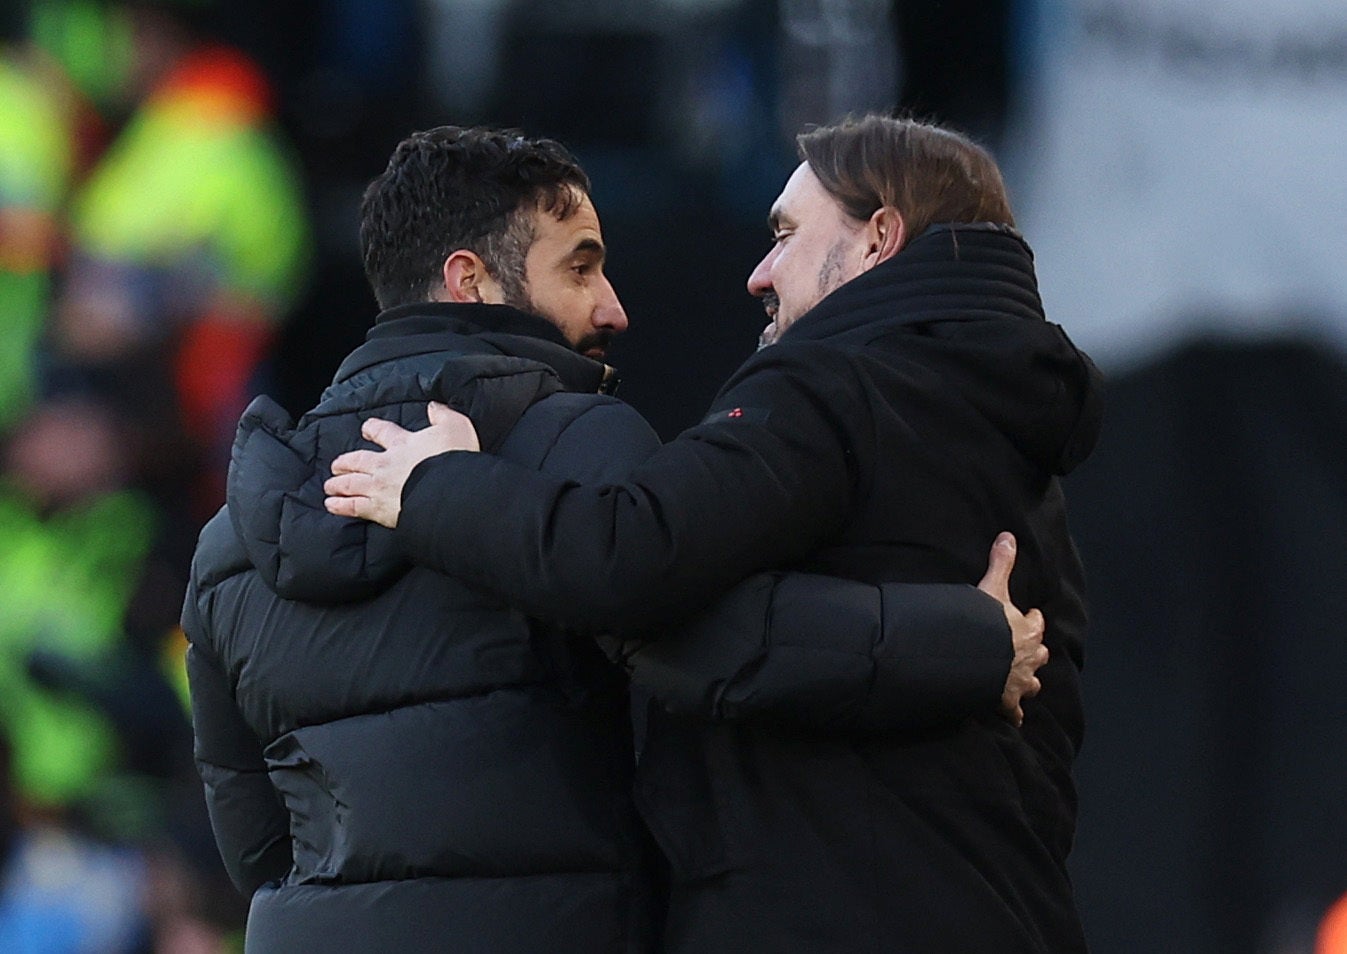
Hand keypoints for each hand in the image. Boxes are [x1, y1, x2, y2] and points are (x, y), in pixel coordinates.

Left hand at [323, 401, 479, 527]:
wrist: (448, 489)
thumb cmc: (453, 459)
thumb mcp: (456, 427)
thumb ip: (443, 415)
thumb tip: (434, 406)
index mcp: (403, 443)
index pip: (383, 432)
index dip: (373, 429)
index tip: (366, 428)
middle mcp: (386, 464)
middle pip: (358, 460)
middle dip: (346, 461)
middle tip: (337, 464)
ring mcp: (379, 486)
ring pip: (351, 483)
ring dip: (338, 483)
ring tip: (330, 485)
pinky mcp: (378, 508)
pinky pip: (353, 506)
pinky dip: (340, 505)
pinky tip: (331, 505)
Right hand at [977, 532, 1047, 727]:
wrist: (981, 659)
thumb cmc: (987, 624)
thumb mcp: (993, 589)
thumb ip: (1001, 564)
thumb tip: (1008, 536)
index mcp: (1027, 631)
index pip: (1036, 623)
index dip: (1032, 620)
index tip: (1031, 617)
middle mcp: (1029, 658)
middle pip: (1039, 655)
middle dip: (1035, 653)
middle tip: (1026, 651)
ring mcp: (1020, 681)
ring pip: (1032, 685)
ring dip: (1028, 683)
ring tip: (1022, 682)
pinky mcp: (1008, 701)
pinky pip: (1015, 711)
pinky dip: (1014, 714)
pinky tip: (1012, 718)